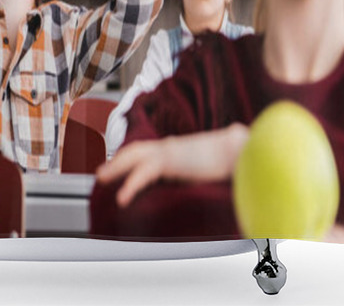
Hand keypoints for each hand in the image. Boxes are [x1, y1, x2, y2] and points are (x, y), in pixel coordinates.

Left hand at [95, 124, 248, 206]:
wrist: (241, 150)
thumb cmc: (232, 159)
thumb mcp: (209, 167)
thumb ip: (198, 170)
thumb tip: (202, 181)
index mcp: (178, 147)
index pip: (149, 150)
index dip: (133, 158)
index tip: (121, 167)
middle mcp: (170, 145)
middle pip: (136, 150)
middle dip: (118, 160)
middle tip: (102, 172)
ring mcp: (169, 150)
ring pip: (133, 156)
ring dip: (116, 167)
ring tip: (102, 178)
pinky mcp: (170, 160)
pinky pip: (143, 173)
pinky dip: (130, 184)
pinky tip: (123, 198)